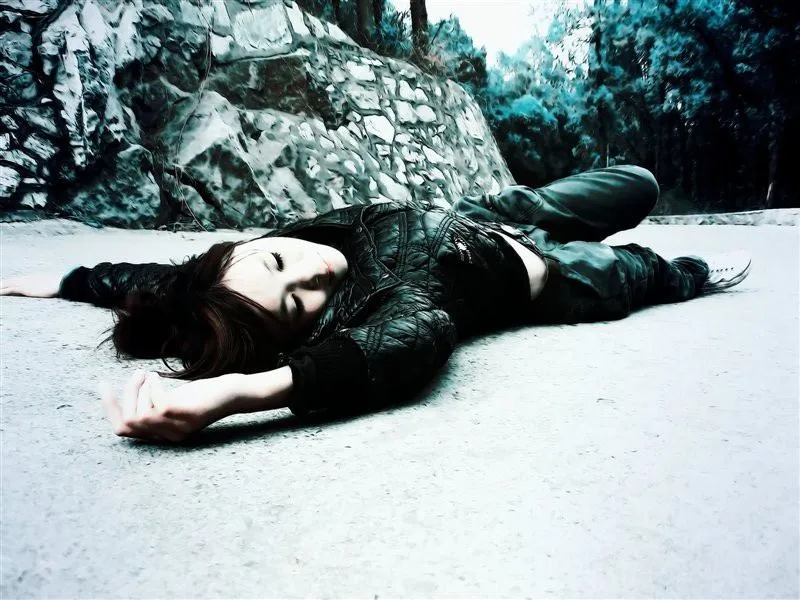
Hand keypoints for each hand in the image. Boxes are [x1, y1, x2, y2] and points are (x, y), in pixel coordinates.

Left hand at [0, 272, 62, 297]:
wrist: (61, 282)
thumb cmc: (61, 284)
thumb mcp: (55, 285)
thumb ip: (53, 286)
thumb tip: (59, 289)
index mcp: (34, 278)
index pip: (19, 280)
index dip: (11, 282)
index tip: (5, 284)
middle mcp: (27, 279)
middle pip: (11, 281)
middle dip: (3, 283)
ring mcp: (25, 283)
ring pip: (7, 284)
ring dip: (1, 286)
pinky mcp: (24, 288)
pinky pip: (9, 289)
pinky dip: (3, 291)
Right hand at [98, 370, 236, 442]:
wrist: (234, 393)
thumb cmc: (204, 394)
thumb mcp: (174, 399)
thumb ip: (153, 402)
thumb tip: (130, 392)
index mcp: (163, 434)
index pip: (124, 431)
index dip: (110, 410)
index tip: (104, 387)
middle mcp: (169, 436)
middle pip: (129, 422)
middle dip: (125, 396)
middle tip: (135, 375)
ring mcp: (178, 428)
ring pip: (141, 414)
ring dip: (139, 390)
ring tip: (148, 374)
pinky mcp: (187, 416)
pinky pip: (158, 404)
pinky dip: (152, 387)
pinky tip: (156, 376)